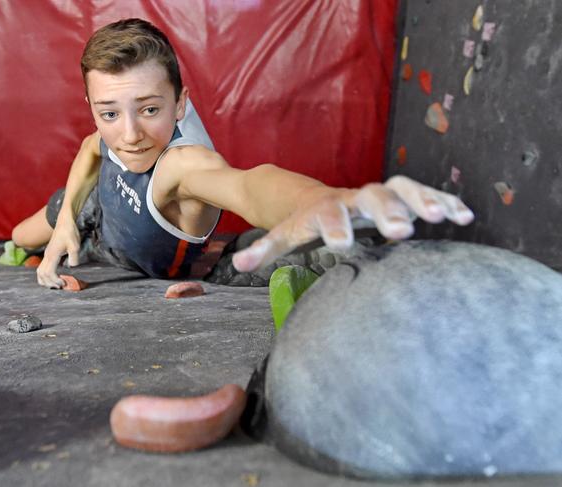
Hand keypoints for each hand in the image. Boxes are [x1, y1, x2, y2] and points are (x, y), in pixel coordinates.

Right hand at [36, 216, 80, 287]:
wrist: (65, 222)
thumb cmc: (70, 233)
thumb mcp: (75, 245)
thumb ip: (74, 257)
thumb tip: (72, 267)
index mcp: (52, 255)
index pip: (49, 273)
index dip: (55, 281)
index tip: (64, 283)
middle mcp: (47, 256)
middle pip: (42, 275)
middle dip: (50, 283)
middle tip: (61, 286)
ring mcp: (46, 255)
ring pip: (39, 272)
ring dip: (46, 280)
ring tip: (56, 284)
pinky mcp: (48, 254)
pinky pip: (42, 268)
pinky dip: (45, 275)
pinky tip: (54, 277)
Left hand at [232, 175, 473, 271]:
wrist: (317, 196)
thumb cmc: (304, 221)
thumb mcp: (285, 232)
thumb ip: (265, 248)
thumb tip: (237, 264)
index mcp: (324, 207)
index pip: (327, 213)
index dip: (334, 225)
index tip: (341, 244)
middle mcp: (354, 197)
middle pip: (372, 195)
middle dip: (387, 211)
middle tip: (401, 231)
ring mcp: (379, 195)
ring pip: (402, 187)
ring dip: (423, 200)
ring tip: (444, 217)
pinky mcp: (400, 198)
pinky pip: (424, 194)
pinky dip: (443, 201)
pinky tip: (464, 215)